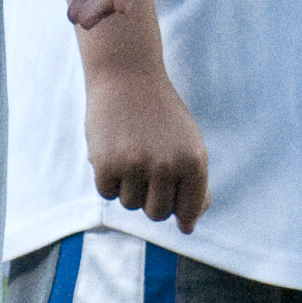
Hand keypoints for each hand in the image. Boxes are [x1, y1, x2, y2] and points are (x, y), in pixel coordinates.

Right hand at [83, 63, 209, 232]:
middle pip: (157, 214)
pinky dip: (108, 178)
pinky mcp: (106, 163)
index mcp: (193, 161)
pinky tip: (112, 150)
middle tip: (146, 166)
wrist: (127, 75)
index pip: (188, 211)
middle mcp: (167, 166)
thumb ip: (195, 184)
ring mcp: (135, 165)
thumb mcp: (189, 143)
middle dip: (150, 198)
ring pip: (130, 204)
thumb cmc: (161, 113)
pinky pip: (107, 193)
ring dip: (128, 185)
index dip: (178, 206)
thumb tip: (189, 227)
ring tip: (130, 150)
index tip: (169, 188)